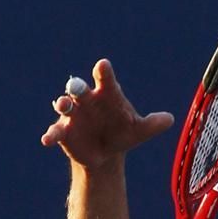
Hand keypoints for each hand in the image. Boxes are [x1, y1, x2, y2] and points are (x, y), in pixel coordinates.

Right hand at [41, 58, 173, 170]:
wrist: (106, 152)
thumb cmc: (123, 133)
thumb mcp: (139, 130)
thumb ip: (153, 124)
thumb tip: (170, 120)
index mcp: (107, 94)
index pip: (105, 80)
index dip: (104, 73)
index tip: (102, 65)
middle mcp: (87, 100)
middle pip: (80, 88)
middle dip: (78, 86)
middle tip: (77, 87)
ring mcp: (73, 114)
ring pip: (64, 104)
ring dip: (63, 104)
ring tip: (63, 105)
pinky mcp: (63, 131)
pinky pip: (55, 131)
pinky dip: (50, 134)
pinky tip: (47, 140)